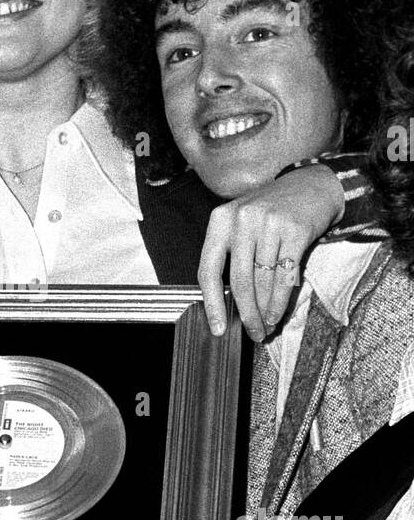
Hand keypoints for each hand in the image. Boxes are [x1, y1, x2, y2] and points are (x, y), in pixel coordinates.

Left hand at [197, 164, 344, 341]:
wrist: (312, 185)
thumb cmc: (272, 212)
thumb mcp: (243, 223)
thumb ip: (231, 254)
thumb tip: (228, 304)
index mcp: (220, 220)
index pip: (207, 269)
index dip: (212, 304)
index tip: (218, 329)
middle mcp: (241, 220)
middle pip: (238, 281)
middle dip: (246, 313)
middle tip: (253, 333)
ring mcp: (268, 224)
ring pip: (263, 281)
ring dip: (265, 311)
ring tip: (267, 327)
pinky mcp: (295, 230)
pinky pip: (285, 276)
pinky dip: (281, 301)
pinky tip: (279, 314)